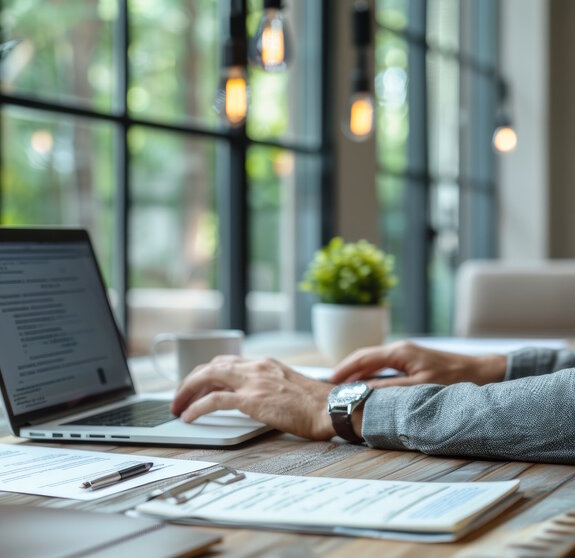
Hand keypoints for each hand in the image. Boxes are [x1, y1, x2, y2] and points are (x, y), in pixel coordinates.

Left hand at [170, 356, 334, 440]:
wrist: (330, 407)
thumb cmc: (315, 403)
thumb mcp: (288, 386)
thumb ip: (269, 386)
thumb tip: (254, 398)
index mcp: (264, 364)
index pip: (225, 362)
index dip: (205, 374)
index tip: (195, 386)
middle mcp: (255, 367)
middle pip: (211, 367)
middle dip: (190, 381)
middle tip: (179, 397)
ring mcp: (253, 381)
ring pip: (207, 377)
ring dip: (187, 392)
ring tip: (177, 407)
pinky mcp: (252, 399)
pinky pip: (214, 400)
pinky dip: (197, 407)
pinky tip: (188, 416)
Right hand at [330, 341, 506, 387]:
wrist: (483, 372)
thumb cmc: (454, 380)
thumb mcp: (420, 388)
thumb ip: (390, 390)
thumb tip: (362, 394)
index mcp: (399, 352)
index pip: (361, 358)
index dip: (343, 370)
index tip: (328, 382)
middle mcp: (399, 349)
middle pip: (363, 357)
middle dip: (345, 371)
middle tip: (329, 386)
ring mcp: (406, 353)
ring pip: (373, 361)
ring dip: (357, 373)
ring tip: (342, 387)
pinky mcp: (412, 361)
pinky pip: (383, 366)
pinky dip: (369, 374)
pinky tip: (366, 385)